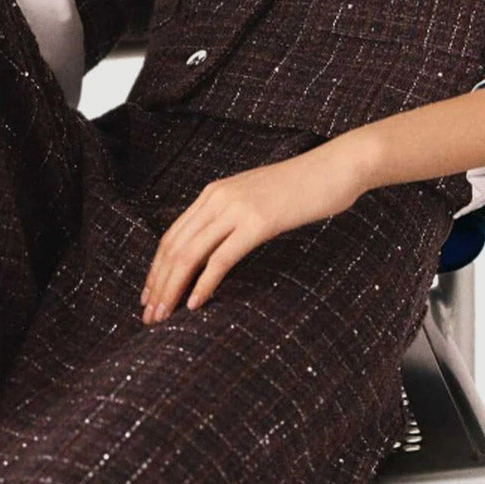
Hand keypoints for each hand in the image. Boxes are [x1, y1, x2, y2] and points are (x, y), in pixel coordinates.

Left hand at [139, 143, 362, 324]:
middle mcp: (216, 198)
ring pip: (190, 255)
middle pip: (173, 248)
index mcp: (213, 193)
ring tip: (163, 316)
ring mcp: (236, 209)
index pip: (171, 237)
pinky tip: (194, 304)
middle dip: (157, 285)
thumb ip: (232, 218)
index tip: (149, 296)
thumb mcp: (256, 199)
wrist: (335, 167)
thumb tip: (216, 249)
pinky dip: (204, 284)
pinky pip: (221, 258)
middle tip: (148, 316)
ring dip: (172, 289)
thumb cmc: (302, 188)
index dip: (156, 270)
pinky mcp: (257, 223)